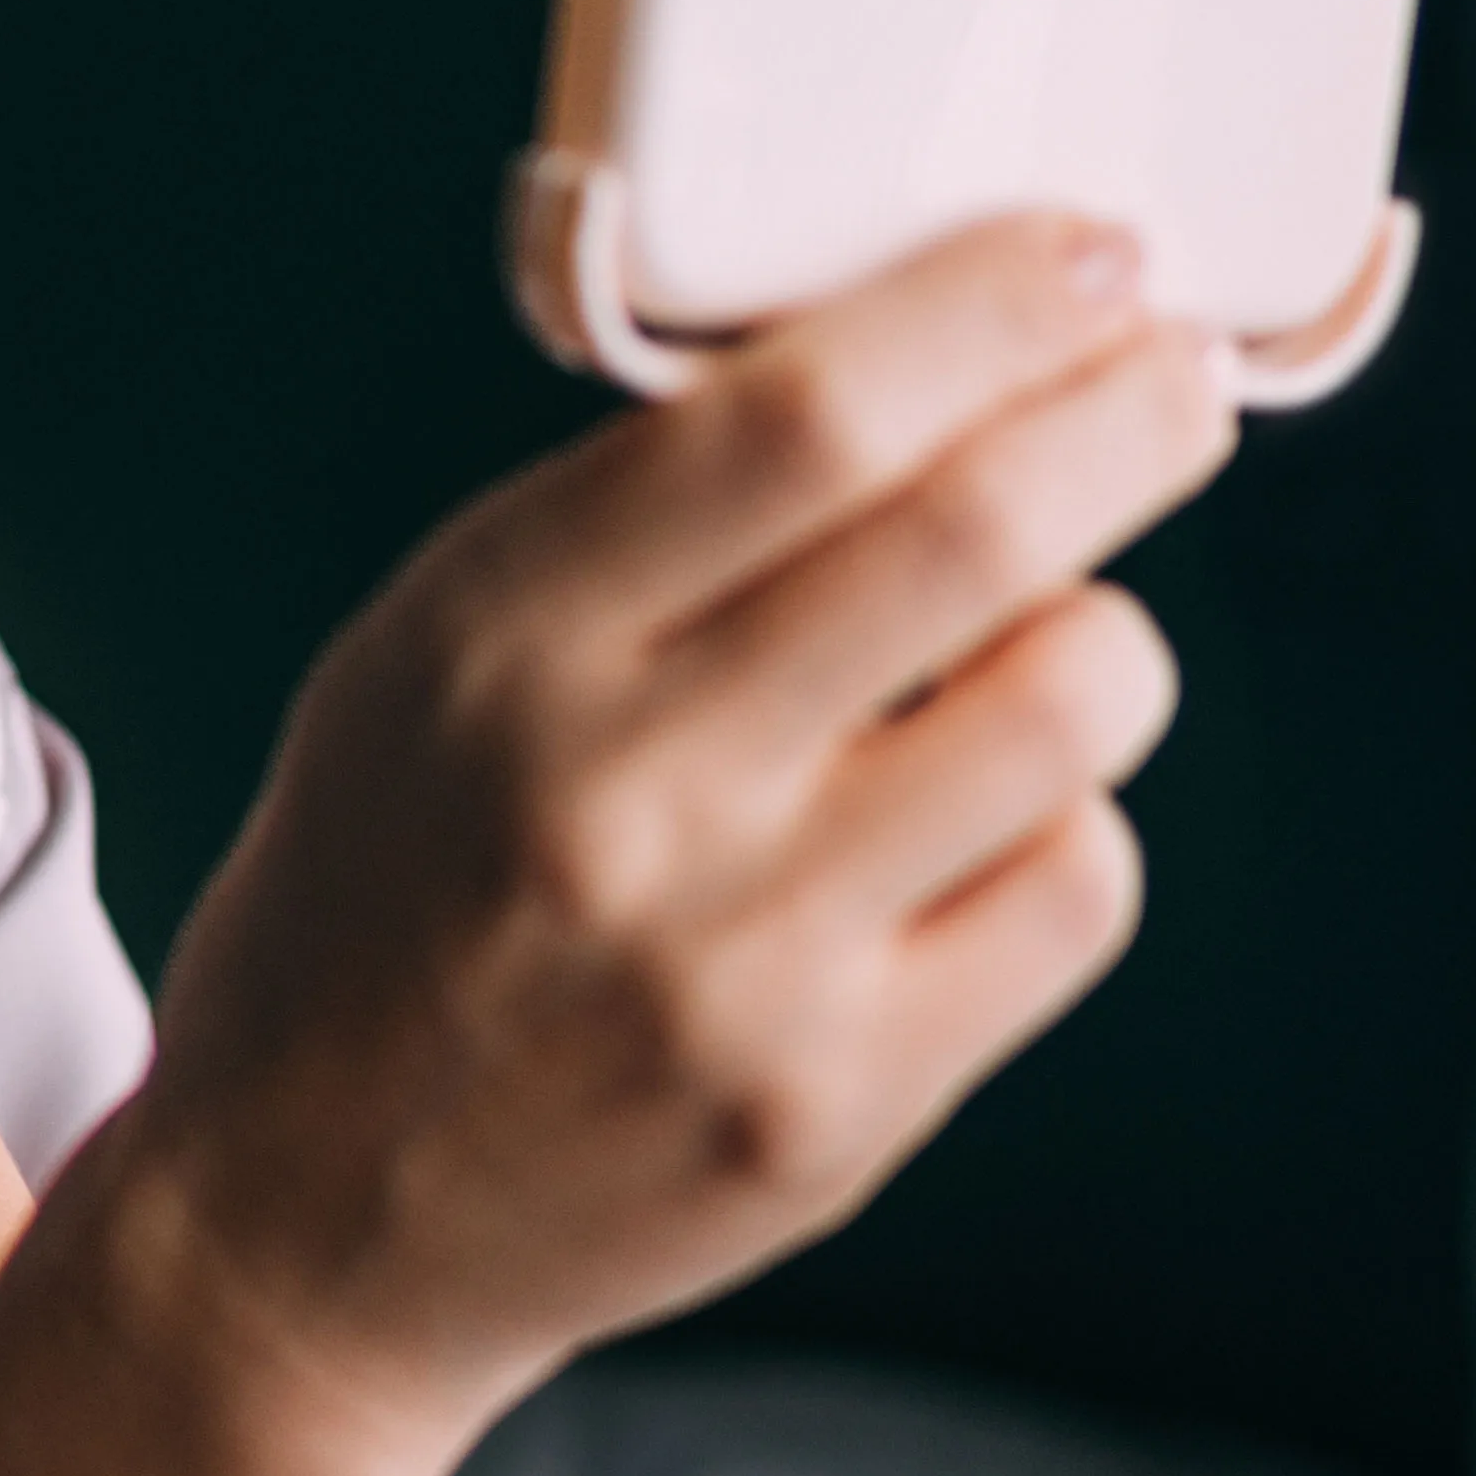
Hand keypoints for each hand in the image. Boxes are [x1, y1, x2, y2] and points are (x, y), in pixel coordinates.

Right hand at [84, 218, 1226, 1475]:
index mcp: (504, 638)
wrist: (302, 1218)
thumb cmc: (391, 882)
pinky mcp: (836, 1107)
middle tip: (1173, 377)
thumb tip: (923, 365)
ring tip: (1036, 640)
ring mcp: (743, 964)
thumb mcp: (431, 648)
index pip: (801, 417)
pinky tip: (974, 826)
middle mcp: (626, 794)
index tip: (1083, 257)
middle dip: (1125, 417)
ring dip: (1098, 637)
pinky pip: (1071, 891)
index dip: (986, 310)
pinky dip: (1060, 825)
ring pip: (1071, 708)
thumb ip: (639, 520)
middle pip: (975, 536)